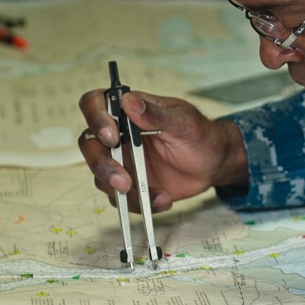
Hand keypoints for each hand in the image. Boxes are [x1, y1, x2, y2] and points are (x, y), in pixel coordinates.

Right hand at [77, 88, 248, 212]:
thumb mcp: (183, 122)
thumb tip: (129, 101)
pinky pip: (121, 198)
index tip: (111, 136)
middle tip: (125, 180)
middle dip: (102, 165)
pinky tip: (163, 199)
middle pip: (89, 145)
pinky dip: (140, 203)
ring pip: (100, 176)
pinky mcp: (130, 184)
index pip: (95, 104)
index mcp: (129, 111)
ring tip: (155, 194)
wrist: (215, 164)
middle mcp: (120, 135)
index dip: (95, 118)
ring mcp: (123, 161)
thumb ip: (155, 114)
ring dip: (122, 191)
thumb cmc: (200, 136)